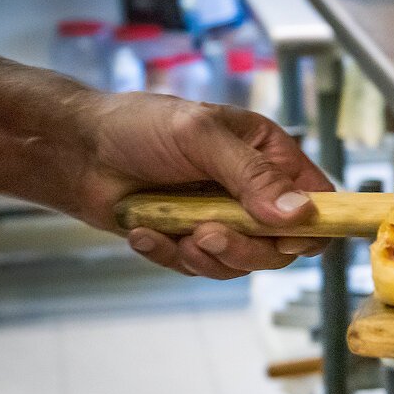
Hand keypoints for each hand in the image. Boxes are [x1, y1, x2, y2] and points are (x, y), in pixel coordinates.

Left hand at [76, 93, 334, 278]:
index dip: (312, 226)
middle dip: (246, 248)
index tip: (286, 238)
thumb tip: (298, 214)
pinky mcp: (190, 241)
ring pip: (242, 263)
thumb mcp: (201, 137)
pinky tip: (145, 232)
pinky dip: (171, 255)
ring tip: (175, 231)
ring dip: (207, 255)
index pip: (317, 200)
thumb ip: (252, 176)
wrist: (76, 150)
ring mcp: (223, 218)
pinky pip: (199, 267)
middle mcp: (253, 191)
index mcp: (269, 155)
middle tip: (209, 234)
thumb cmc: (139, 126)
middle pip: (281, 245)